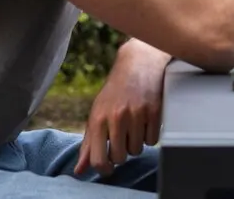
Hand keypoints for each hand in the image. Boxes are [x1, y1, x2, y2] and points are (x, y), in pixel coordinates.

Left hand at [75, 41, 168, 177]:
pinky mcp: (154, 111)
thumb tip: (80, 170)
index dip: (104, 169)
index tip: (108, 168)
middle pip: (120, 157)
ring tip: (135, 126)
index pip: (98, 159)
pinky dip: (150, 135)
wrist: (139, 63)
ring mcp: (136, 114)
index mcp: (98, 119)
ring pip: (137, 149)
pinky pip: (153, 139)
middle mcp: (116, 117)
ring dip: (137, 143)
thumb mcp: (97, 114)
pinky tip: (146, 122)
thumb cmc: (115, 92)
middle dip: (123, 153)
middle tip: (123, 139)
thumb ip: (88, 144)